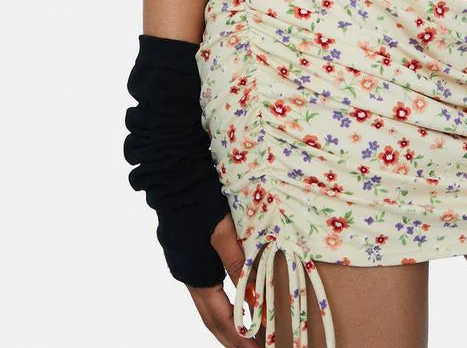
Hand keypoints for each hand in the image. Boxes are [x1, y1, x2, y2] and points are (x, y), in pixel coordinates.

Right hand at [186, 213, 262, 345]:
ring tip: (244, 333)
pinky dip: (218, 301)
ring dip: (224, 321)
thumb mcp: (223, 229)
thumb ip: (236, 260)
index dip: (238, 337)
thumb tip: (251, 290)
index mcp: (196, 274)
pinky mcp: (185, 255)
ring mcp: (184, 266)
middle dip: (230, 337)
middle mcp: (187, 276)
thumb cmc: (199, 200)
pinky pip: (203, 288)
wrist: (173, 177)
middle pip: (210, 318)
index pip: (220, 317)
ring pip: (205, 304)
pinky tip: (230, 299)